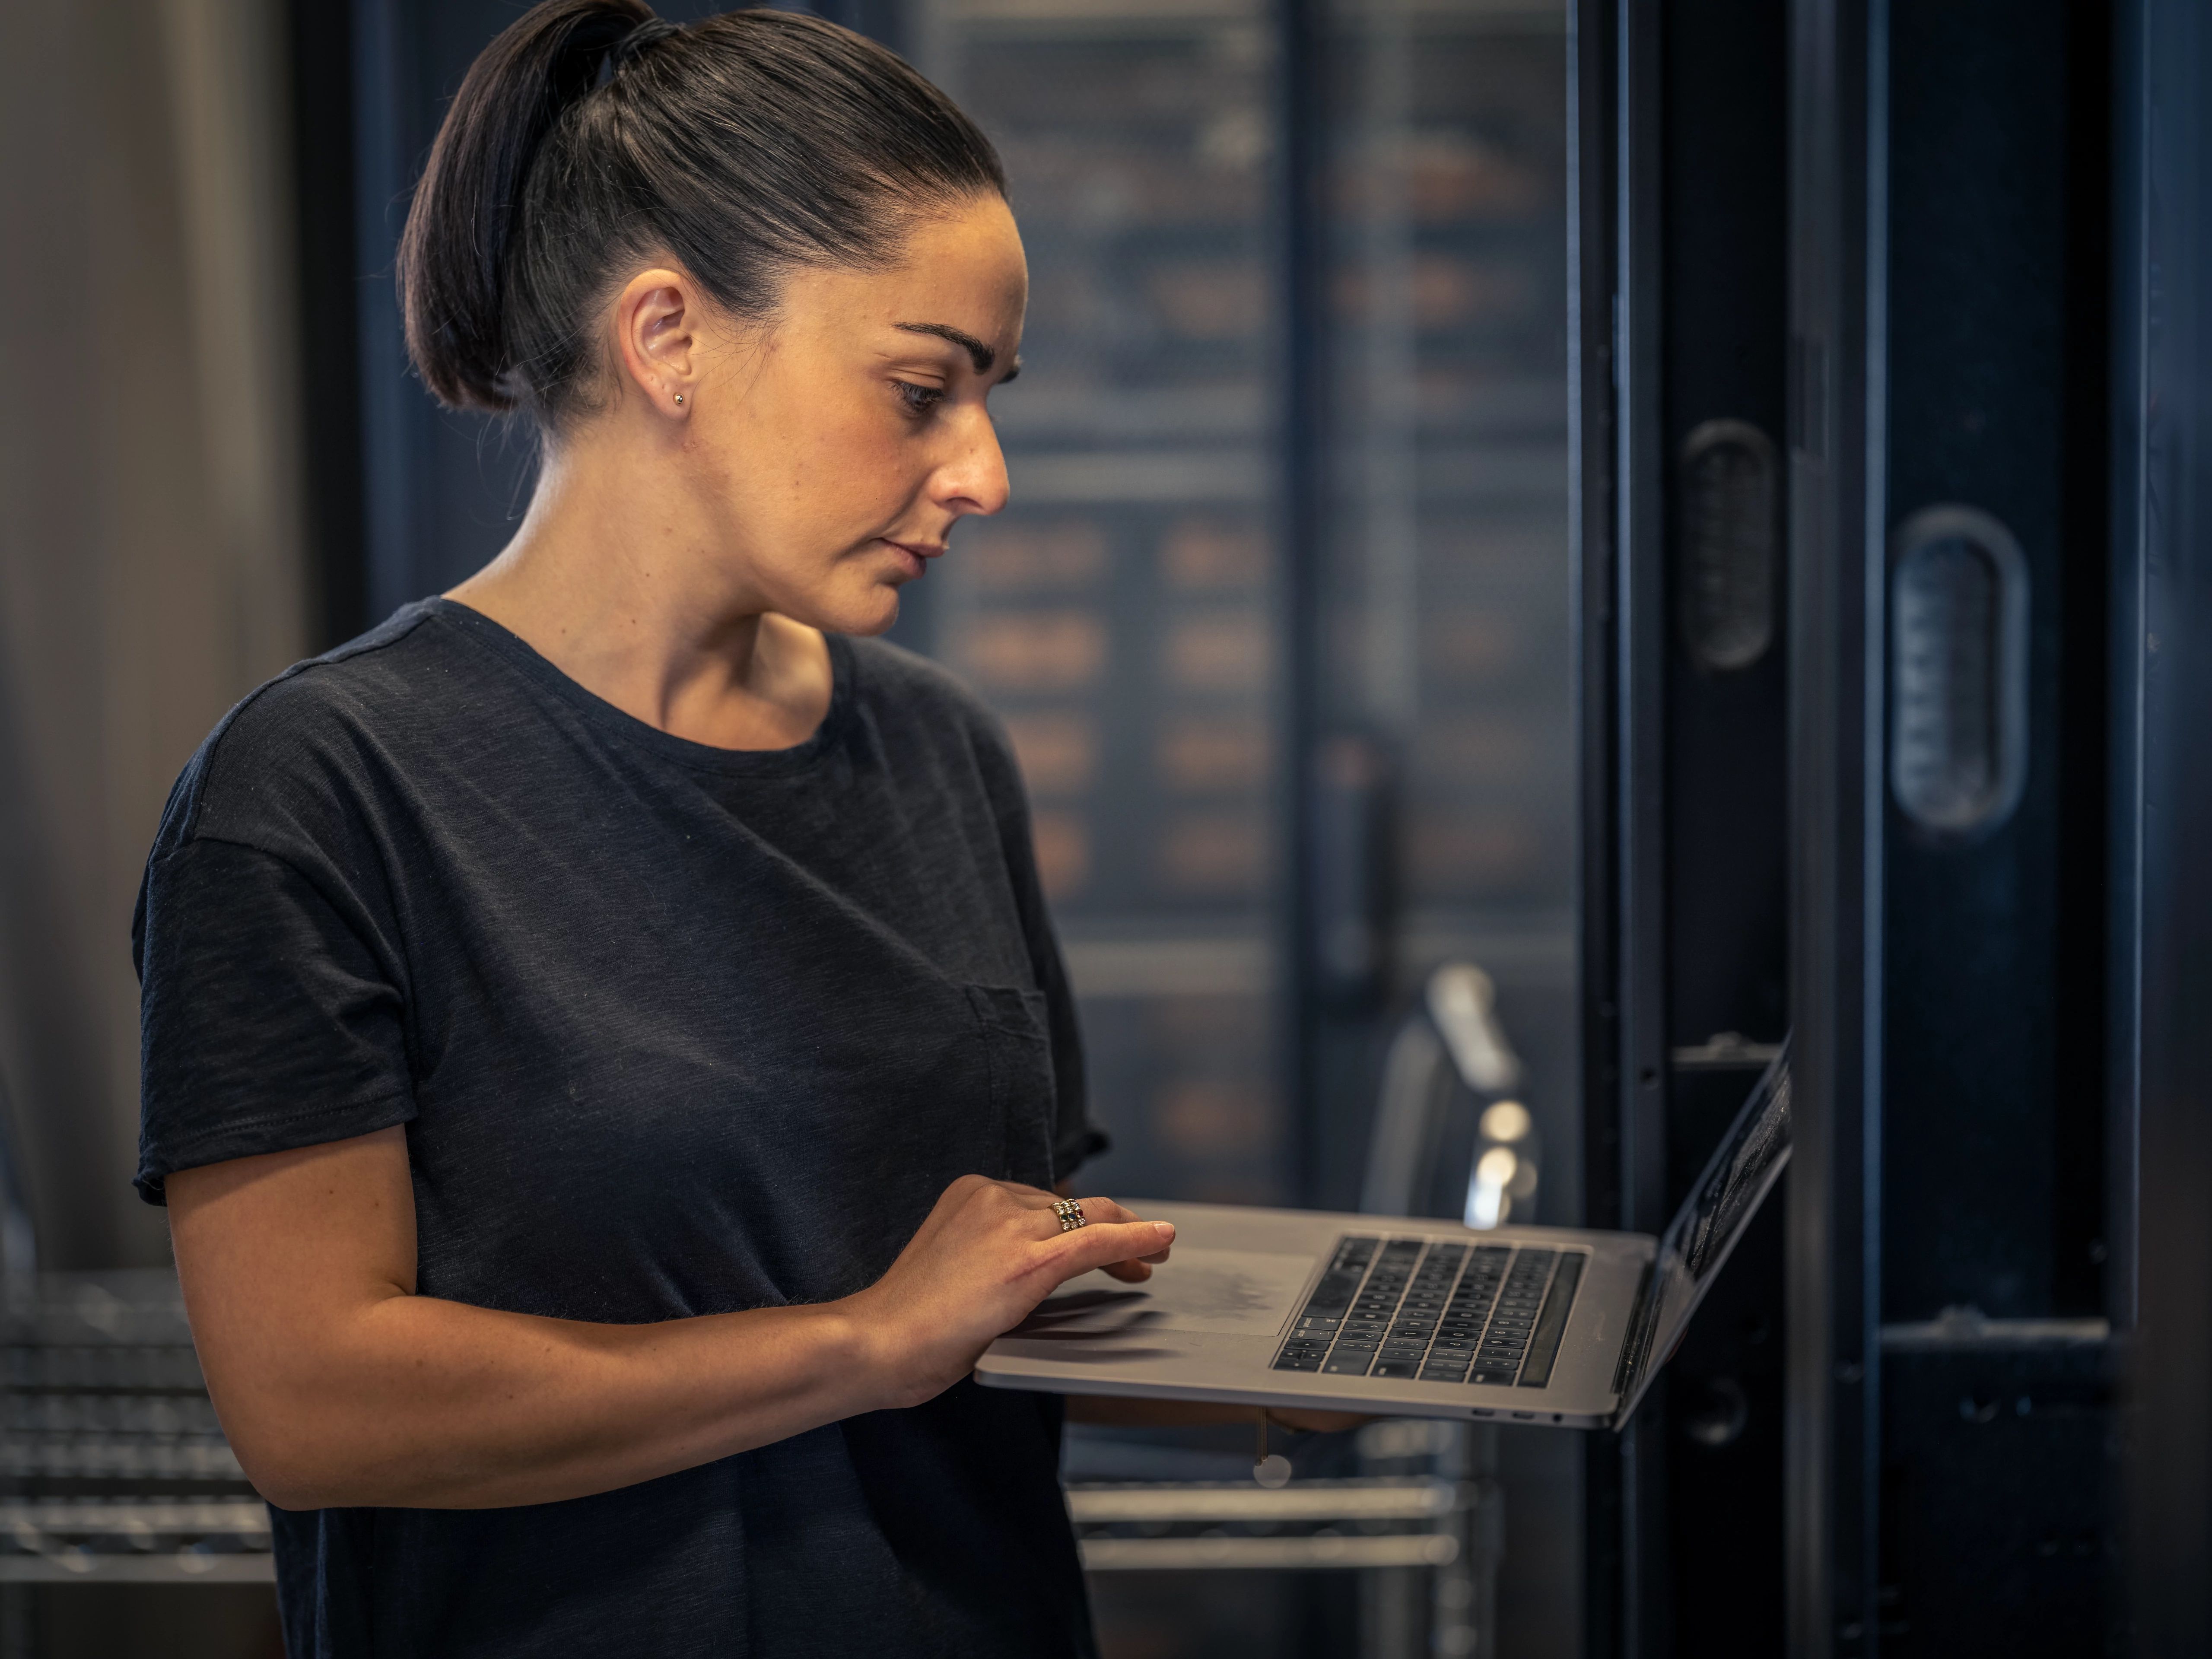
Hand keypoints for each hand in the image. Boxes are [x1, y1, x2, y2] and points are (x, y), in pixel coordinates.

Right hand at [848, 1176, 1173, 1409]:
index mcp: (971, 1193)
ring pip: (1089, 1221)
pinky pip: (1096, 1241)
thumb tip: (1028, 1266)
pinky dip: (1135, 1239)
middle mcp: (994, 1197)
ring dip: (1126, 1240)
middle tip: (1139, 1256)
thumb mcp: (953, 1266)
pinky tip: (1162, 1243)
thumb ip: (990, 1252)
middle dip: (1110, 1228)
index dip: (1080, 1220)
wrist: (880, 1340)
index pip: (1042, 1200)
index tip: (1102, 1238)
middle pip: (1070, 1207)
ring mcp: (1011, 1225)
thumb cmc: (908, 1320)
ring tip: (1151, 1260)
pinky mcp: (1028, 1260)